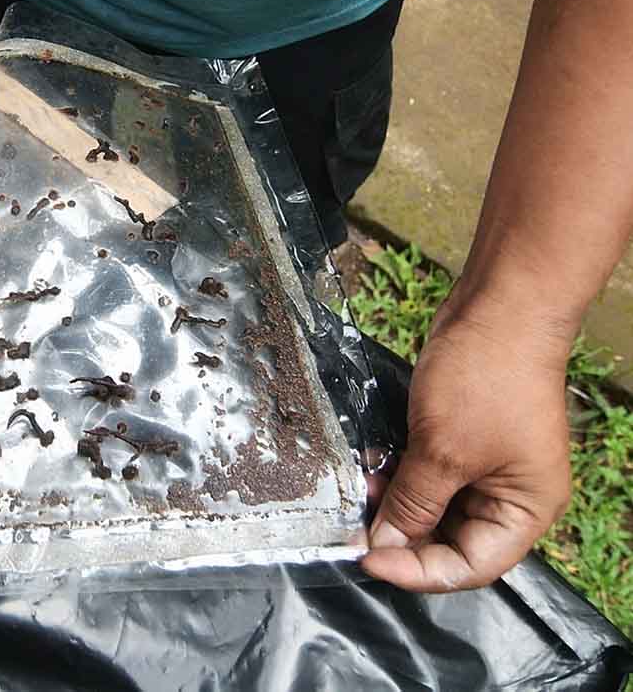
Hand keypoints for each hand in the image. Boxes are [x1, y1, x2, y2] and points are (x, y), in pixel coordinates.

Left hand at [360, 292, 571, 591]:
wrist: (498, 309)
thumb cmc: (486, 379)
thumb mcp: (442, 451)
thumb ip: (413, 503)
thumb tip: (386, 544)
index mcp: (525, 510)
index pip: (470, 567)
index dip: (418, 570)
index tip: (368, 560)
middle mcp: (511, 495)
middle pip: (452, 541)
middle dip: (403, 537)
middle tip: (357, 528)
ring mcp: (489, 466)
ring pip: (436, 507)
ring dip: (398, 504)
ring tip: (361, 493)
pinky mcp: (465, 439)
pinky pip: (430, 473)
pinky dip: (401, 475)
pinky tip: (371, 466)